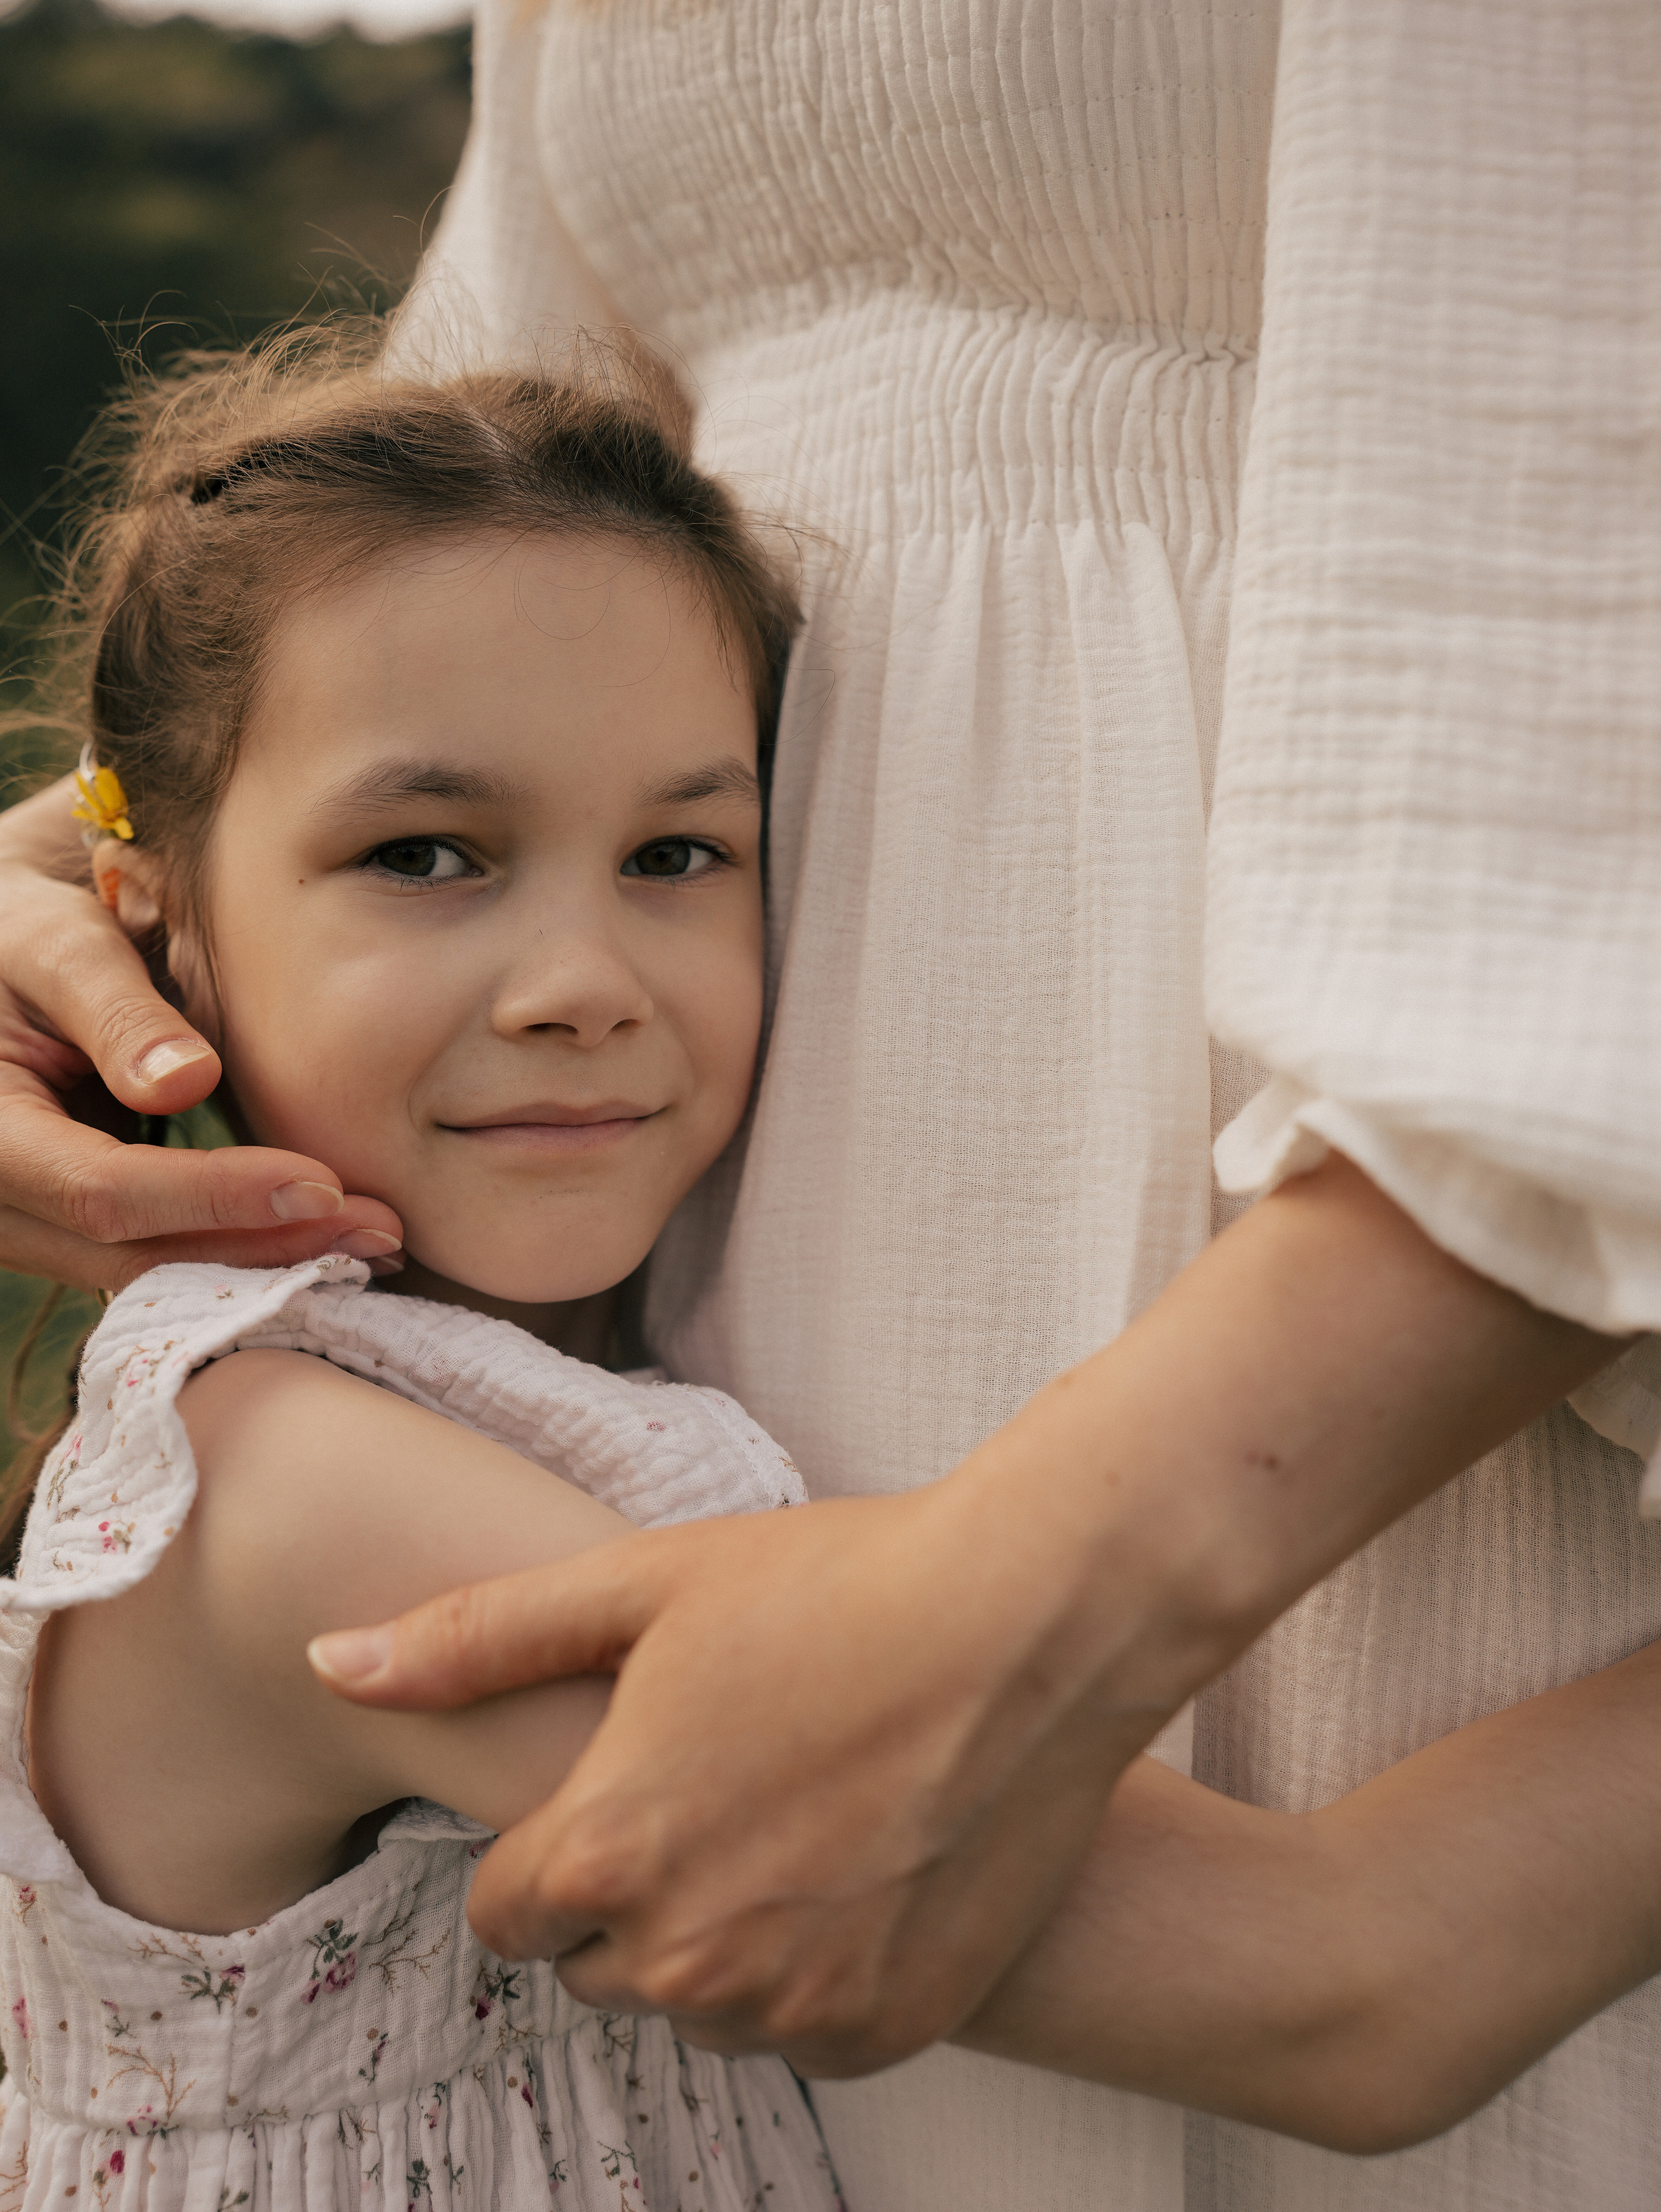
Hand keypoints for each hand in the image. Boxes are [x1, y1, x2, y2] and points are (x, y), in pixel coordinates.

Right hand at [0, 778, 401, 1287]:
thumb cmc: (19, 935)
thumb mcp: (56, 944)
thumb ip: (115, 1011)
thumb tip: (185, 1082)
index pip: (102, 1192)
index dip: (216, 1197)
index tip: (323, 1185)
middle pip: (134, 1256)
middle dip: (263, 1250)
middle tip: (381, 1230)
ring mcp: (27, 1228)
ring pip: (148, 1277)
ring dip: (263, 1266)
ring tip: (372, 1244)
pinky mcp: (66, 1230)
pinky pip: (153, 1261)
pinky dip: (237, 1252)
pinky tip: (321, 1239)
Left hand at [309, 1159, 1619, 2075]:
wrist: (1032, 1627)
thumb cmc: (836, 1587)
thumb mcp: (642, 1586)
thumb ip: (474, 1641)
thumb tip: (327, 1659)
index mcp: (607, 1855)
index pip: (509, 1914)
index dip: (556, 1842)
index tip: (626, 1778)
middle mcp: (686, 1961)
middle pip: (603, 1964)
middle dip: (635, 1890)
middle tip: (724, 1778)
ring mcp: (791, 2008)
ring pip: (704, 2000)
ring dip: (724, 1935)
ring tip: (800, 1810)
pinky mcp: (886, 2030)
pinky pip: (803, 2026)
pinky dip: (817, 1968)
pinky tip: (864, 1862)